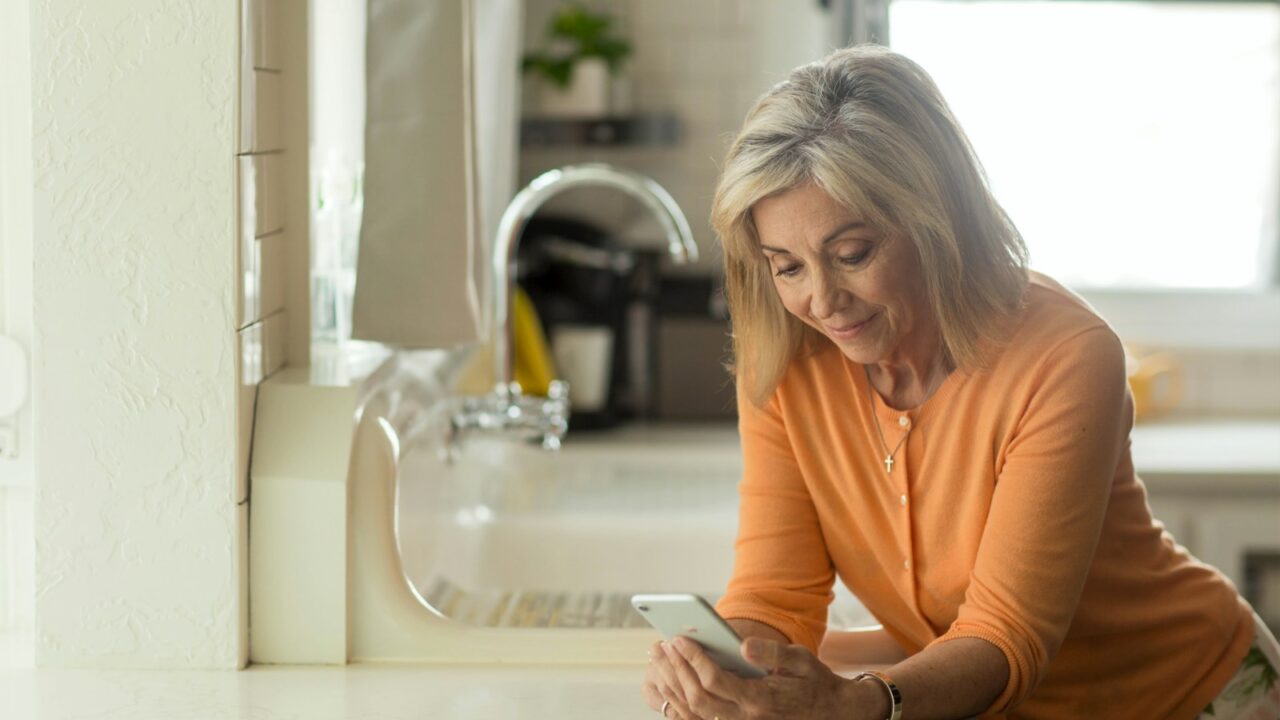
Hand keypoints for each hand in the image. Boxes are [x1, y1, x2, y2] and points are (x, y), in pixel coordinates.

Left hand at [646, 635, 886, 718]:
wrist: (830, 712)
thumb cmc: (815, 681)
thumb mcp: (801, 660)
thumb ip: (772, 653)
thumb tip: (743, 645)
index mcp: (761, 699)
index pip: (716, 680)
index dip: (694, 659)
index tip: (678, 639)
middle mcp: (747, 717)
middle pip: (698, 698)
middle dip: (676, 670)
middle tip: (660, 646)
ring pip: (695, 712)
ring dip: (673, 685)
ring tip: (659, 659)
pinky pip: (699, 718)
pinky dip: (679, 701)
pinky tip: (668, 680)